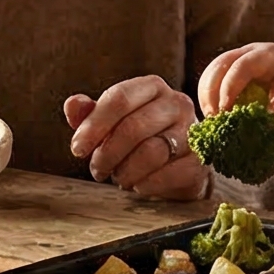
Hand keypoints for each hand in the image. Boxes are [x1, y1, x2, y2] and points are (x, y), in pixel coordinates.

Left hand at [62, 76, 210, 200]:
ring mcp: (193, 131)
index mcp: (152, 87)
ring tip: (119, 178)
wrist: (179, 166)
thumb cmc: (139, 139)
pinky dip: (147, 184)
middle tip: (97, 170)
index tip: (77, 149)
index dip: (94, 125)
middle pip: (133, 127)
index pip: (119, 98)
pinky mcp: (201, 160)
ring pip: (151, 152)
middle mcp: (177, 103)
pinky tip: (138, 186)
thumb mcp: (111, 124)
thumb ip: (90, 114)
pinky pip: (169, 174)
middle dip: (107, 154)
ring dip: (126, 172)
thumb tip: (73, 105)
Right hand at [195, 44, 273, 144]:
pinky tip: (214, 116)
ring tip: (212, 119)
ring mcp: (241, 59)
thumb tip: (254, 126)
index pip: (243, 65)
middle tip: (213, 117)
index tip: (225, 110)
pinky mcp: (234, 72)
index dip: (230, 86)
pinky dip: (210, 97)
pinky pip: (214, 80)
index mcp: (271, 55)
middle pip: (220, 64)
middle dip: (211, 91)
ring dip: (207, 95)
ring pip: (212, 71)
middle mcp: (252, 52)